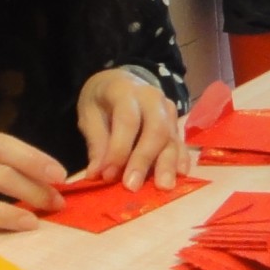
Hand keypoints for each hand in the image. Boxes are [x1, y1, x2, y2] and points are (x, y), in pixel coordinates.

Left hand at [77, 69, 187, 190]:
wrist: (120, 82)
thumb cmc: (102, 101)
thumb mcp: (89, 115)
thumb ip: (96, 143)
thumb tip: (96, 174)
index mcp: (125, 90)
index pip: (127, 120)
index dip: (118, 150)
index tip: (107, 176)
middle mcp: (153, 98)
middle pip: (156, 129)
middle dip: (144, 159)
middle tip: (132, 186)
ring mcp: (169, 110)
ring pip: (171, 138)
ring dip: (167, 164)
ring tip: (163, 187)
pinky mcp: (176, 124)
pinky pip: (181, 142)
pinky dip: (180, 160)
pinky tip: (179, 176)